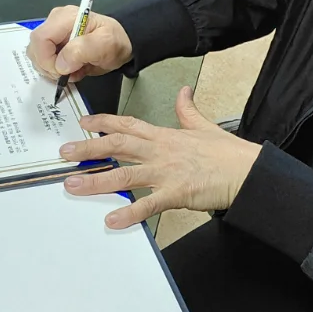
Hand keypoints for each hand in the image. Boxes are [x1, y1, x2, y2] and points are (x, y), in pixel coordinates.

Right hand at [28, 5, 132, 84]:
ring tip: (73, 70)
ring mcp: (52, 33)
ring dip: (52, 70)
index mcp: (65, 18)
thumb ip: (82, 51)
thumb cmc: (114, 41)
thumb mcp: (105, 44)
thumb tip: (60, 65)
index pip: (40, 38)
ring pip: (36, 56)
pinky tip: (71, 69)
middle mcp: (54, 22)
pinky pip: (43, 60)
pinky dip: (54, 70)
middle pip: (34, 48)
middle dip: (48, 66)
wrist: (119, 44)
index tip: (62, 71)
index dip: (46, 59)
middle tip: (69, 73)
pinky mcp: (52, 44)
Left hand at [60, 86, 261, 228]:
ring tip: (73, 185)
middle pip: (118, 146)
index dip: (104, 122)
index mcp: (165, 136)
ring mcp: (167, 172)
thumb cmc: (228, 153)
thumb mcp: (204, 126)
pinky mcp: (176, 192)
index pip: (128, 125)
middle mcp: (160, 151)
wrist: (248, 171)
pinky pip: (148, 204)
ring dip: (96, 180)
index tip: (84, 122)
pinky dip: (129, 212)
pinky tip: (111, 220)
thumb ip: (188, 110)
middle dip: (88, 149)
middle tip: (64, 152)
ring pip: (125, 175)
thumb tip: (184, 91)